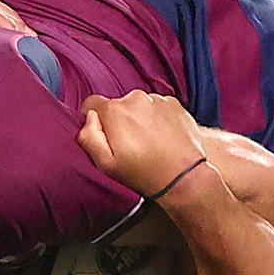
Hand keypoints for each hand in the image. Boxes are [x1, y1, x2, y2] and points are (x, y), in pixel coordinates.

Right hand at [77, 91, 206, 197]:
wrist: (185, 176)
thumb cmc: (144, 172)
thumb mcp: (105, 164)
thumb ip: (89, 137)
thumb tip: (88, 118)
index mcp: (115, 110)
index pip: (92, 103)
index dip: (94, 120)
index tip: (104, 136)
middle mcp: (136, 98)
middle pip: (117, 105)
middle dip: (119, 122)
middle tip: (129, 146)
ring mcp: (157, 99)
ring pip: (138, 106)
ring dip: (139, 120)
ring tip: (148, 143)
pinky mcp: (174, 104)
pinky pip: (157, 107)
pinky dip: (157, 119)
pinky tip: (161, 138)